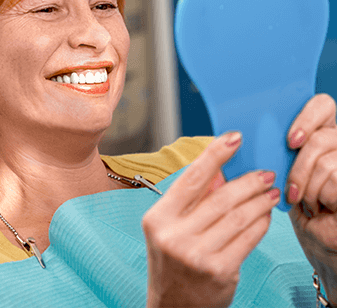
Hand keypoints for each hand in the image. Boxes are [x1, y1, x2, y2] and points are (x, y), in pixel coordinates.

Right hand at [142, 132, 279, 307]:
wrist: (173, 307)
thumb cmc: (172, 262)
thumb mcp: (171, 227)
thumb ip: (193, 199)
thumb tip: (222, 172)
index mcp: (158, 218)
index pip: (190, 179)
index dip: (214, 155)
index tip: (233, 138)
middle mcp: (174, 235)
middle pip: (221, 197)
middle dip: (248, 181)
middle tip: (265, 173)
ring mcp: (197, 255)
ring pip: (239, 216)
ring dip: (260, 201)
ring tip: (270, 191)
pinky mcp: (220, 272)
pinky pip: (248, 238)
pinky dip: (261, 223)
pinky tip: (266, 215)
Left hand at [285, 93, 336, 304]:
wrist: (319, 237)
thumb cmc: (295, 200)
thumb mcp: (277, 168)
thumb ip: (268, 145)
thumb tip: (234, 133)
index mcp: (320, 131)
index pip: (324, 104)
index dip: (308, 117)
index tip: (290, 141)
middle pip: (324, 136)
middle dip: (302, 165)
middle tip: (293, 185)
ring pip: (329, 161)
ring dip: (309, 185)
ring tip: (304, 199)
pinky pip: (335, 181)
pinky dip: (322, 196)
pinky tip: (318, 207)